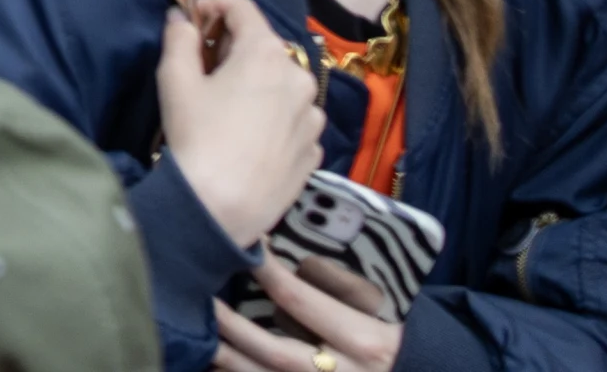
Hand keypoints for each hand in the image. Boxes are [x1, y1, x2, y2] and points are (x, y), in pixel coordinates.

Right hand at [157, 0, 322, 247]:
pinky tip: (249, 139)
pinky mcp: (315, 151)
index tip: (194, 21)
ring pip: (283, 86)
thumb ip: (180, 38)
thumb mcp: (175, 79)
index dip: (214, 6)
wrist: (222, 206)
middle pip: (265, 49)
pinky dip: (273, 118)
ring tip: (230, 109)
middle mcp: (300, 79)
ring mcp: (313, 118)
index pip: (243, 8)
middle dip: (235, 50)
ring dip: (259, 86)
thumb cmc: (197, 135)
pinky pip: (293, 120)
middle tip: (205, 69)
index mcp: (266, 54)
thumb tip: (182, 18)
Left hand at [212, 256, 403, 371]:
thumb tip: (291, 252)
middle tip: (198, 294)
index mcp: (368, 343)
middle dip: (231, 324)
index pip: (302, 303)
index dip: (266, 273)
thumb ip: (346, 287)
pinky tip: (215, 362)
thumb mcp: (390, 312)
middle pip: (275, 351)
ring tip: (193, 330)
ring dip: (226, 356)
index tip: (242, 247)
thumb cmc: (413, 340)